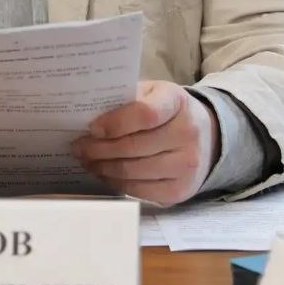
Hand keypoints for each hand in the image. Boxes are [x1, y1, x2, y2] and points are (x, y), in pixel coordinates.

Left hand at [72, 81, 220, 206]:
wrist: (205, 137)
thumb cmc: (167, 111)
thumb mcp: (152, 93)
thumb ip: (126, 99)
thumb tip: (87, 113)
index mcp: (176, 101)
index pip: (144, 114)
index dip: (114, 123)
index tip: (92, 128)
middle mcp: (187, 133)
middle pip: (133, 147)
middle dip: (99, 149)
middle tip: (78, 147)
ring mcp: (186, 165)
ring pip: (133, 171)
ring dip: (103, 167)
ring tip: (87, 160)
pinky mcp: (180, 191)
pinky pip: (139, 191)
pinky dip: (116, 183)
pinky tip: (105, 173)